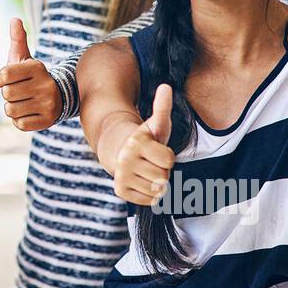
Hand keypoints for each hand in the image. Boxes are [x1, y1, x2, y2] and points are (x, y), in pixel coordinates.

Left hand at [0, 18, 59, 131]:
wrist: (58, 96)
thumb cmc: (31, 75)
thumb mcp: (24, 56)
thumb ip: (17, 39)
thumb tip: (15, 19)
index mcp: (37, 67)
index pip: (2, 76)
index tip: (7, 80)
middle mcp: (45, 85)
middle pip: (6, 95)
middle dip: (7, 94)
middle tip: (19, 91)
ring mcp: (48, 104)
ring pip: (10, 110)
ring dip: (12, 108)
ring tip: (24, 102)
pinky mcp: (48, 120)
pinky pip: (19, 124)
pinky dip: (19, 120)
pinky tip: (29, 112)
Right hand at [109, 84, 175, 205]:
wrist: (118, 151)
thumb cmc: (144, 138)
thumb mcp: (155, 123)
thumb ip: (162, 106)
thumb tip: (166, 86)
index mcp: (136, 142)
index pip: (169, 160)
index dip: (168, 156)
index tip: (157, 150)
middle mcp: (125, 160)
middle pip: (163, 176)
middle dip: (162, 170)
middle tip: (151, 162)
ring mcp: (121, 176)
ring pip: (157, 190)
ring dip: (156, 183)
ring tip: (147, 171)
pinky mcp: (120, 190)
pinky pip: (149, 200)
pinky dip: (150, 194)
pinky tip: (142, 181)